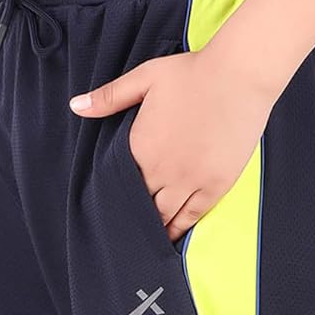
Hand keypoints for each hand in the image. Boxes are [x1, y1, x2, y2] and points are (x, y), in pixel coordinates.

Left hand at [70, 47, 274, 241]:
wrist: (239, 76)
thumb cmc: (192, 73)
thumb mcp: (145, 77)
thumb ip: (109, 97)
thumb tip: (75, 106)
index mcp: (139, 147)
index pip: (119, 183)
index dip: (114, 195)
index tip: (108, 206)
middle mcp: (161, 170)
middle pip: (139, 204)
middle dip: (132, 215)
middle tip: (123, 230)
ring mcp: (189, 181)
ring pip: (163, 216)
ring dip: (153, 228)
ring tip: (143, 241)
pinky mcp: (214, 186)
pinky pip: (191, 217)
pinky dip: (178, 230)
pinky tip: (171, 239)